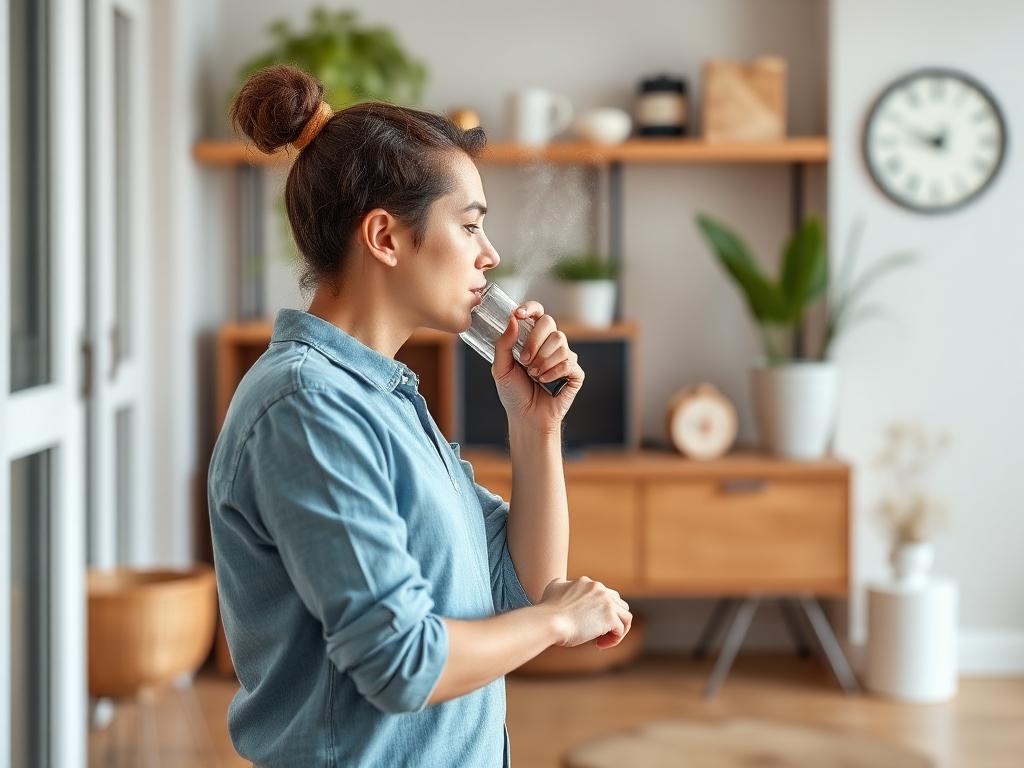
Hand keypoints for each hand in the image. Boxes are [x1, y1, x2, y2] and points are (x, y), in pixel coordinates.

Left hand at [491, 300, 583, 431]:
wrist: (526, 417)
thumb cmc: (514, 393)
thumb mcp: (501, 367)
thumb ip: (504, 343)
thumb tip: (512, 318)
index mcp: (533, 338)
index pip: (537, 313)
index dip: (531, 308)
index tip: (519, 314)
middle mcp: (551, 344)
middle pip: (549, 323)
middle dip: (534, 341)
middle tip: (524, 361)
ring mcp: (565, 357)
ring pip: (560, 343)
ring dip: (542, 362)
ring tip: (534, 376)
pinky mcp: (575, 372)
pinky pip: (568, 362)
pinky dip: (553, 373)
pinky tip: (545, 383)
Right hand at [539, 577, 631, 649]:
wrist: (550, 621)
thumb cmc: (548, 611)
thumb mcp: (553, 588)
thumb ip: (562, 584)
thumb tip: (564, 585)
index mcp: (588, 583)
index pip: (605, 595)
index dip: (600, 612)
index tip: (588, 624)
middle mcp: (600, 589)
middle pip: (619, 604)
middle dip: (612, 620)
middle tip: (598, 633)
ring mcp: (607, 602)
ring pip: (625, 616)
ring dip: (617, 630)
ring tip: (602, 641)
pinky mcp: (610, 617)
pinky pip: (621, 629)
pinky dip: (614, 640)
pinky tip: (599, 645)